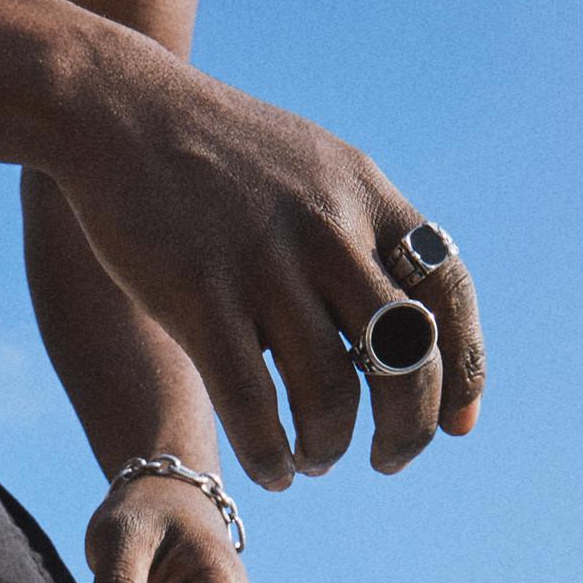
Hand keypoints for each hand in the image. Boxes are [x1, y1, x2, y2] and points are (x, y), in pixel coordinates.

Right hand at [52, 32, 484, 487]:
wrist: (118, 110)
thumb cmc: (214, 154)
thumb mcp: (311, 167)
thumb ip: (358, 232)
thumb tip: (399, 323)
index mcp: (366, 195)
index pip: (448, 294)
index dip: (464, 369)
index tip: (456, 425)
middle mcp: (328, 230)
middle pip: (407, 357)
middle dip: (407, 429)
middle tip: (386, 461)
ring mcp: (264, 264)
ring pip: (332, 393)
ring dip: (330, 446)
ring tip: (314, 461)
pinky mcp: (199, 296)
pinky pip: (253, 403)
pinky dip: (271, 455)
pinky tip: (271, 472)